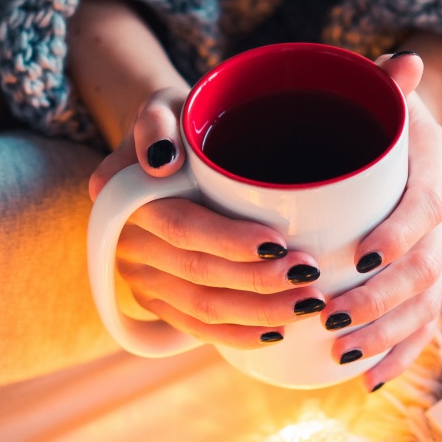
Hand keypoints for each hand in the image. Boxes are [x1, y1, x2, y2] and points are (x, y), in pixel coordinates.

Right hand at [89, 86, 326, 350]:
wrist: (161, 152)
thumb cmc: (177, 125)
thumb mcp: (164, 107)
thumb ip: (155, 123)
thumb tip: (161, 160)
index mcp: (129, 200)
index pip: (183, 227)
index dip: (230, 241)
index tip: (279, 244)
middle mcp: (129, 246)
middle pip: (198, 274)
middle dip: (259, 283)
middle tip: (312, 278)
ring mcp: (142, 279)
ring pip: (201, 308)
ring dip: (259, 314)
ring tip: (309, 305)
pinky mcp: (157, 301)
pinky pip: (195, 327)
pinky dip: (237, 335)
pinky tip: (276, 334)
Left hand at [319, 48, 441, 390]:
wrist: (402, 138)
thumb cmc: (375, 116)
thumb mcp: (377, 92)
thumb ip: (382, 82)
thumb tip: (403, 64)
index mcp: (439, 168)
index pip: (430, 205)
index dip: (400, 233)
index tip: (361, 256)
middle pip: (426, 268)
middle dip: (380, 300)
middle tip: (331, 317)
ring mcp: (441, 252)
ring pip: (425, 305)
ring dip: (385, 335)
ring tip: (341, 353)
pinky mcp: (426, 281)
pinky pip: (423, 325)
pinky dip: (399, 355)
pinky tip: (368, 380)